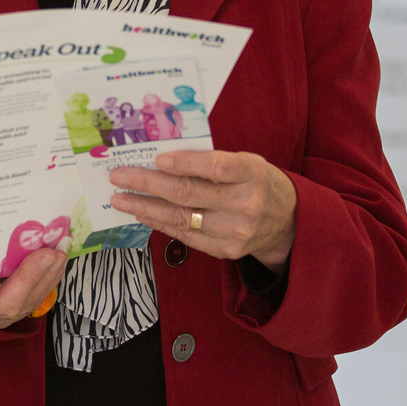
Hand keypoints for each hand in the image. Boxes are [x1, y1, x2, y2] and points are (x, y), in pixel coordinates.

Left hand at [108, 149, 296, 271]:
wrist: (287, 221)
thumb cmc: (257, 182)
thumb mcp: (246, 162)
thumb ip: (211, 160)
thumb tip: (162, 156)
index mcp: (252, 174)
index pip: (217, 168)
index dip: (186, 163)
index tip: (157, 159)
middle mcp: (245, 204)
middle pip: (189, 194)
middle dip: (148, 184)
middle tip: (119, 176)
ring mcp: (235, 231)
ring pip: (181, 218)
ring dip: (145, 207)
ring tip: (120, 198)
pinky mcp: (226, 250)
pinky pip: (185, 236)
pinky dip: (159, 223)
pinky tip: (142, 213)